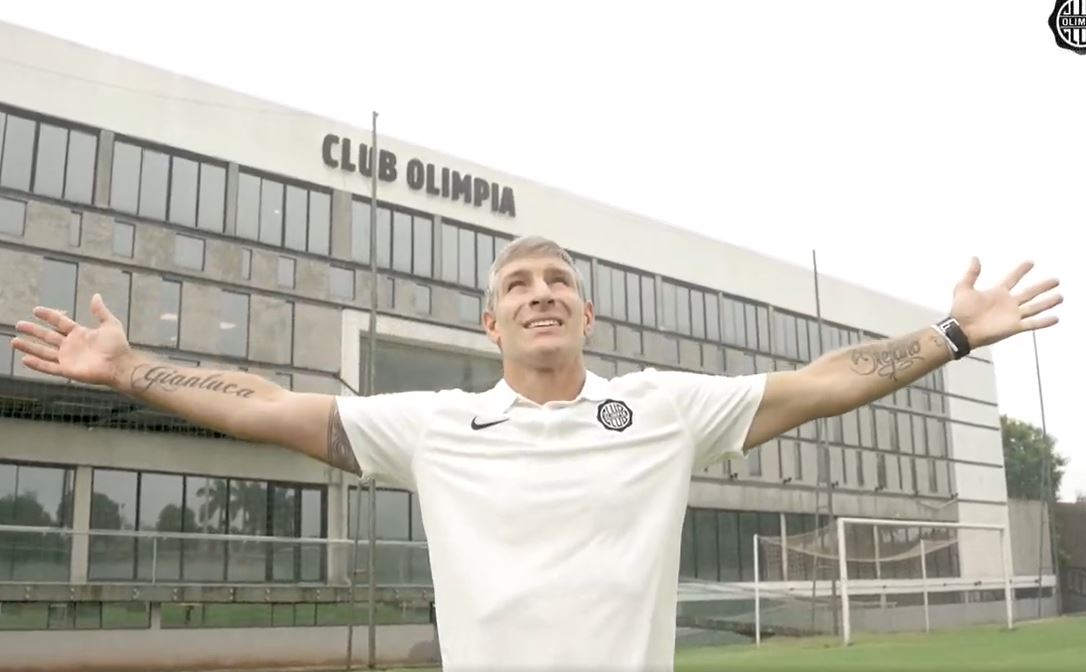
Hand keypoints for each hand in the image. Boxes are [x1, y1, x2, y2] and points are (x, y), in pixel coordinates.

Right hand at [11, 293, 134, 387]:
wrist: (120, 364)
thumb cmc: (118, 346)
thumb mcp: (110, 324)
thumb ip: (100, 311)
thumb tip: (96, 295)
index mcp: (80, 333)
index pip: (60, 322)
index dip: (48, 316)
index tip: (36, 310)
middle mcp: (71, 345)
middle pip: (47, 336)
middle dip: (33, 331)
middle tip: (18, 324)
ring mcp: (68, 358)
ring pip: (43, 352)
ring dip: (29, 347)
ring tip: (14, 341)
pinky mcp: (67, 370)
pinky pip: (49, 367)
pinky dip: (37, 364)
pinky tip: (24, 359)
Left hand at [950, 258, 1061, 348]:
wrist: (960, 330)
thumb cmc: (961, 311)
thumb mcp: (963, 288)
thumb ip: (971, 274)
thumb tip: (974, 258)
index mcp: (997, 293)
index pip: (1012, 279)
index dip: (1021, 271)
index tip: (1030, 262)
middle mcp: (1008, 303)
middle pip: (1029, 292)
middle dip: (1042, 286)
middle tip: (1056, 280)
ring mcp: (1012, 315)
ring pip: (1034, 307)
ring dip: (1047, 302)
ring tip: (1060, 296)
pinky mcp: (1014, 327)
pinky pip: (1032, 324)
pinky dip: (1044, 322)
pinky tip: (1056, 318)